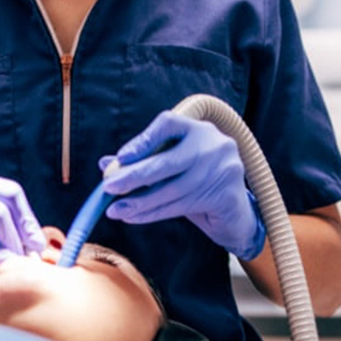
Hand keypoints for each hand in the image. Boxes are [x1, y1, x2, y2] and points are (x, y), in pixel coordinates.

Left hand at [100, 111, 265, 260]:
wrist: (235, 213)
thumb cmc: (196, 183)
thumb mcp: (171, 168)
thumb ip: (143, 162)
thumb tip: (105, 164)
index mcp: (198, 128)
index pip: (169, 124)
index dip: (144, 140)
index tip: (121, 158)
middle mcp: (214, 143)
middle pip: (167, 160)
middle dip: (134, 176)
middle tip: (107, 187)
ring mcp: (224, 169)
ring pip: (172, 189)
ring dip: (139, 201)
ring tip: (115, 209)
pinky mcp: (227, 195)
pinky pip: (181, 206)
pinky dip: (153, 213)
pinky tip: (133, 216)